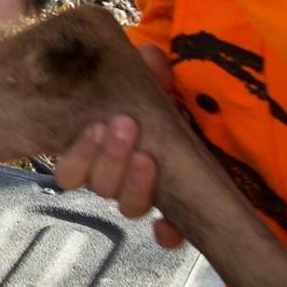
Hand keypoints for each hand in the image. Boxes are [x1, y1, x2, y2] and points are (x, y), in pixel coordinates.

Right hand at [53, 45, 183, 248]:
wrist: (215, 142)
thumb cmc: (174, 117)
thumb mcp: (164, 95)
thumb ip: (155, 78)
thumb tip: (149, 52)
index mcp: (103, 155)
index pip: (71, 172)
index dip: (78, 156)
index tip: (95, 126)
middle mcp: (119, 181)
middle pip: (99, 186)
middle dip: (107, 157)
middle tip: (123, 125)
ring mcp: (148, 200)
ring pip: (127, 206)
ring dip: (132, 182)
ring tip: (147, 155)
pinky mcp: (178, 217)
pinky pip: (166, 234)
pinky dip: (166, 231)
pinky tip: (168, 225)